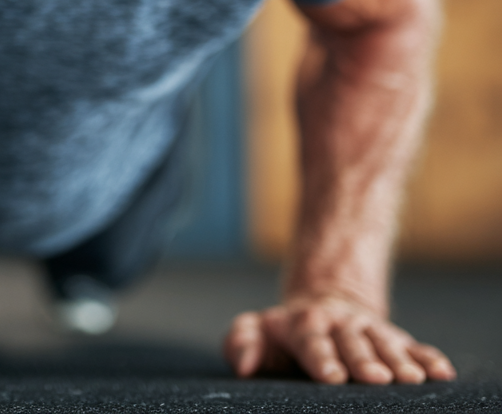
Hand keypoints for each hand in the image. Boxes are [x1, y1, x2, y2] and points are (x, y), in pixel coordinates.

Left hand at [223, 295, 455, 383]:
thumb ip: (243, 341)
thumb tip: (243, 366)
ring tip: (411, 380)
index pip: (313, 343)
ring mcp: (370, 331)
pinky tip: (442, 373)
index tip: (332, 377)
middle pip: (353, 345)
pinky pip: (414, 347)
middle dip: (365, 362)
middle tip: (378, 379)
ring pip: (386, 345)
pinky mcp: (394, 339)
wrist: (323, 304)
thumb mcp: (258, 329)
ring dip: (399, 362)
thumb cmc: (286, 331)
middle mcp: (340, 326)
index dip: (322, 359)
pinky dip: (428, 358)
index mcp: (305, 326)